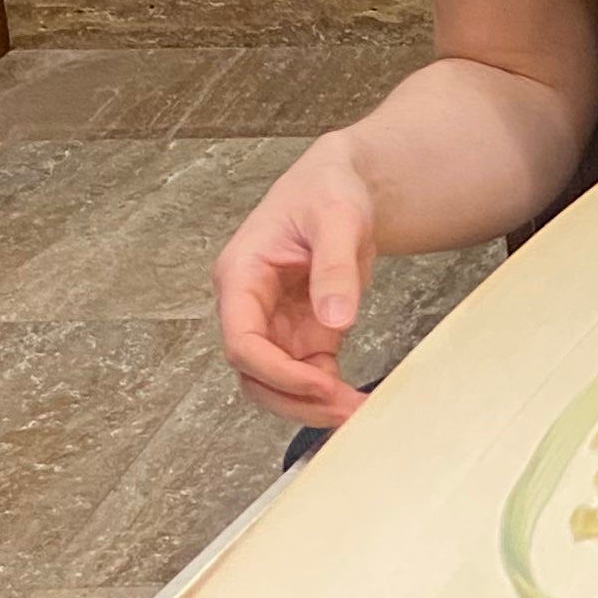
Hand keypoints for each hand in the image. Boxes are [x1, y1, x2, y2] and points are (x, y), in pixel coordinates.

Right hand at [213, 141, 380, 426]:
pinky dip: (328, 393)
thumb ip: (334, 268)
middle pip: (253, 374)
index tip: (321, 384)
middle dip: (294, 400)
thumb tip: (336, 319)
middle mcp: (249, 305)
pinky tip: (357, 398)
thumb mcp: (338, 219)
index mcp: (241, 275)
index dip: (276, 371)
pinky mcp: (301, 332)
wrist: (342, 186)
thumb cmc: (328, 191)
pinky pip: (306, 375)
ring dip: (310, 405)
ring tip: (357, 411)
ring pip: (275, 383)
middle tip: (344, 412)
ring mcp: (273, 323)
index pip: (241, 341)